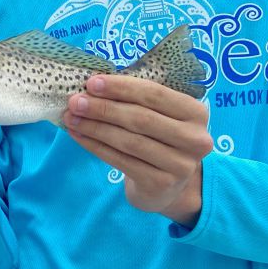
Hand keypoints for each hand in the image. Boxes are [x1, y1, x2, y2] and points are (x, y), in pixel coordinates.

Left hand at [63, 74, 212, 224]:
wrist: (167, 186)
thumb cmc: (158, 139)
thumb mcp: (158, 116)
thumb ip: (134, 100)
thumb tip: (92, 86)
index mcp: (196, 113)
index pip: (155, 94)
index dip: (121, 87)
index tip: (92, 83)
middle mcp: (195, 139)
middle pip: (141, 119)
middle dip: (104, 108)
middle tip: (75, 102)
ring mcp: (180, 165)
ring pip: (129, 141)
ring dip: (95, 128)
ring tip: (71, 118)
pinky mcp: (161, 184)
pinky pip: (121, 160)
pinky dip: (95, 146)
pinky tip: (79, 135)